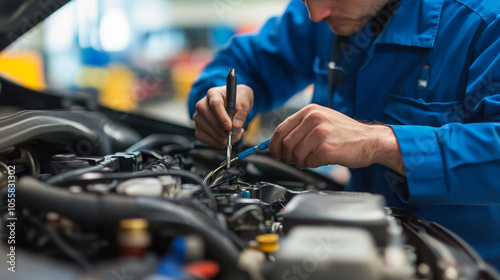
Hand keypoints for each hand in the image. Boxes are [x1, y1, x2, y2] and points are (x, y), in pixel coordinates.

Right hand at [193, 85, 253, 148]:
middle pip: (210, 121)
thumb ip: (242, 111)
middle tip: (237, 131)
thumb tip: (236, 125)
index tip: (229, 127)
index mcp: (213, 94)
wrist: (235, 105)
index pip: (215, 104)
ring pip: (210, 132)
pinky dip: (220, 143)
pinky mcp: (199, 130)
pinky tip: (227, 138)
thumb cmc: (238, 99)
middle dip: (225, 131)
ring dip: (225, 138)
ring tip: (235, 133)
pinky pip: (208, 141)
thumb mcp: (245, 100)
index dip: (222, 117)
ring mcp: (199, 118)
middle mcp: (202, 105)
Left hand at [269, 104, 404, 174]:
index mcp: (310, 111)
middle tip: (296, 160)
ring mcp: (320, 133)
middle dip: (288, 156)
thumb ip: (301, 128)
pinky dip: (312, 165)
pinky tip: (322, 160)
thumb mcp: (322, 121)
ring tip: (311, 159)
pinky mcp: (326, 148)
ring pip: (295, 155)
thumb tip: (279, 142)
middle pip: (285, 144)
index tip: (275, 153)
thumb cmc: (346, 134)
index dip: (274, 145)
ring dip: (300, 162)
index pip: (281, 129)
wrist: (371, 140)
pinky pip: (308, 162)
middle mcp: (314, 118)